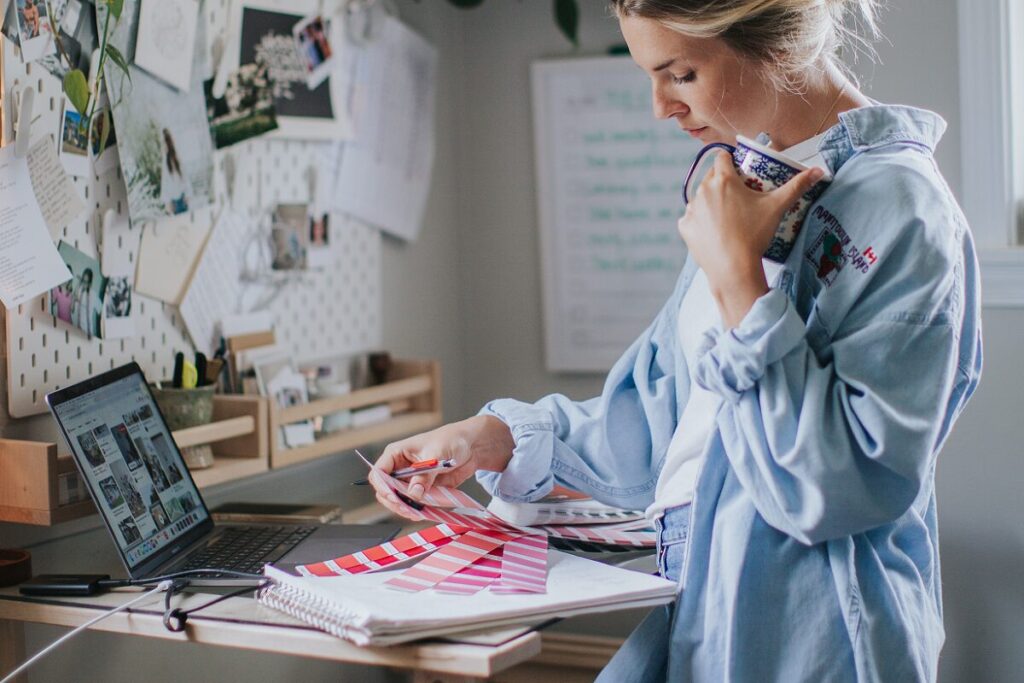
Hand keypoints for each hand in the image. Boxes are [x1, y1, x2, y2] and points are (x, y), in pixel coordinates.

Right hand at [370, 416, 513, 518]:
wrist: (470, 447)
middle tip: (409, 510)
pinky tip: (425, 512)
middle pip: (385, 491)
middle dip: (395, 502)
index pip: (378, 473)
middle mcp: (399, 469)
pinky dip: (418, 510)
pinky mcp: (422, 490)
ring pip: (399, 501)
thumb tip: (413, 493)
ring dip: (406, 509)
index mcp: (396, 454)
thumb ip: (424, 475)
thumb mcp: (436, 454)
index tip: (393, 496)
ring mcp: (410, 481)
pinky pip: (415, 504)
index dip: (382, 487)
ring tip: (419, 513)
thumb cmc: (450, 440)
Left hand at [679, 151, 823, 326]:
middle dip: (722, 182)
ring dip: (711, 201)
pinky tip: (715, 230)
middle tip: (738, 196)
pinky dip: (701, 221)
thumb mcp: (777, 207)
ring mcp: (691, 209)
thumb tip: (819, 171)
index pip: (722, 157)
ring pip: (701, 197)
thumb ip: (797, 186)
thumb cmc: (755, 235)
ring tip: (727, 216)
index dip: (730, 161)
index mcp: (723, 180)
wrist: (733, 269)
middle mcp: (702, 190)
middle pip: (711, 177)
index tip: (738, 170)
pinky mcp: (684, 227)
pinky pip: (692, 218)